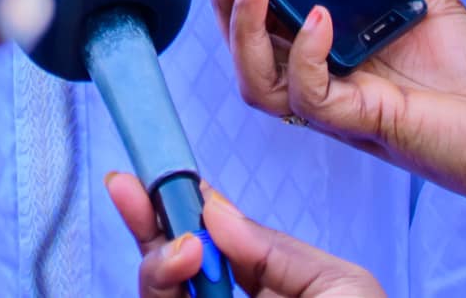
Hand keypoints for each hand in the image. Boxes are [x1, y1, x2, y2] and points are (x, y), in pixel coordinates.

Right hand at [107, 172, 384, 297]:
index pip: (207, 246)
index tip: (147, 179)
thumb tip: (212, 207)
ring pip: (158, 297)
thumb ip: (273, 249)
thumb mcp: (335, 283)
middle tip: (130, 192)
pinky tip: (183, 269)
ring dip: (157, 266)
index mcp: (262, 290)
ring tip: (183, 251)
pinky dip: (164, 292)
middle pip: (169, 269)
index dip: (175, 210)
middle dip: (147, 228)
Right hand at [210, 0, 465, 216]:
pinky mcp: (359, 122)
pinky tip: (317, 16)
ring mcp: (336, 107)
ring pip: (258, 79)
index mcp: (329, 56)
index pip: (263, 24)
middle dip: (222, 5)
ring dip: (242, 29)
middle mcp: (322, 83)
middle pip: (246, 51)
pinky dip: (305, 53)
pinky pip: (309, 93)